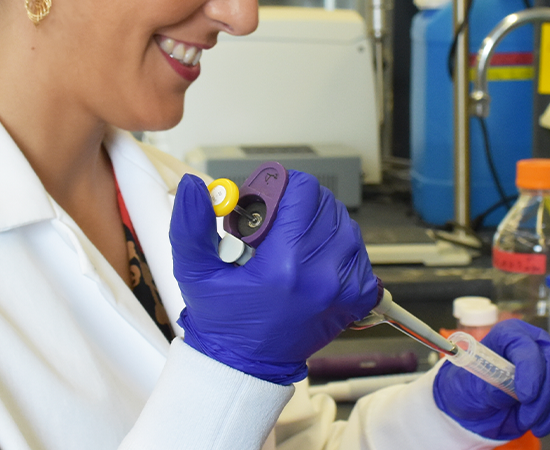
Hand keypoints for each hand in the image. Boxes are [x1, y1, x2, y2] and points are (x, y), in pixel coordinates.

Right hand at [170, 172, 381, 384]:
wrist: (245, 363)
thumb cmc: (222, 319)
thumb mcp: (193, 271)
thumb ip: (190, 225)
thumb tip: (194, 187)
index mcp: (285, 266)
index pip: (305, 192)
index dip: (282, 187)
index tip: (264, 202)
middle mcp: (323, 276)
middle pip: (326, 205)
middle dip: (298, 205)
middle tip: (273, 224)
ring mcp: (345, 289)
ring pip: (345, 226)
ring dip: (320, 224)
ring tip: (291, 242)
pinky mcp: (355, 300)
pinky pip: (359, 256)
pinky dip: (340, 250)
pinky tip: (314, 260)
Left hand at [432, 320, 549, 439]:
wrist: (478, 408)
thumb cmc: (471, 389)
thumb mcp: (467, 388)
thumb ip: (489, 386)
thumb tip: (512, 391)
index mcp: (510, 335)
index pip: (530, 347)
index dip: (531, 371)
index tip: (524, 397)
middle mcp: (539, 343)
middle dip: (545, 398)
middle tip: (527, 420)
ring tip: (540, 425)